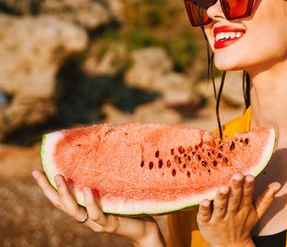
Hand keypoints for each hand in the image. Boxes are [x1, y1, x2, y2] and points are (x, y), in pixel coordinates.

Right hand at [32, 170, 164, 246]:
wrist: (146, 229)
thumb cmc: (130, 209)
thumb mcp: (113, 193)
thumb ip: (103, 184)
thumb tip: (97, 160)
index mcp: (85, 209)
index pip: (62, 199)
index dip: (48, 187)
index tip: (37, 171)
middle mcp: (87, 217)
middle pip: (62, 205)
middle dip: (49, 189)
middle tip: (38, 173)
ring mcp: (97, 222)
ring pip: (75, 211)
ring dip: (66, 195)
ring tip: (60, 177)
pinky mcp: (110, 224)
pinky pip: (97, 214)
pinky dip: (90, 202)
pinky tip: (86, 190)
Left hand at [196, 172, 280, 246]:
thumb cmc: (242, 224)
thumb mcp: (256, 214)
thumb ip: (266, 199)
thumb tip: (278, 184)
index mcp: (244, 209)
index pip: (247, 196)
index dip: (248, 186)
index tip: (250, 176)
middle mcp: (231, 213)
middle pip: (234, 199)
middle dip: (236, 187)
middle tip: (237, 175)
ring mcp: (218, 218)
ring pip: (220, 207)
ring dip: (221, 197)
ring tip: (223, 187)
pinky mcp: (205, 223)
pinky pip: (204, 216)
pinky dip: (204, 209)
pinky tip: (204, 200)